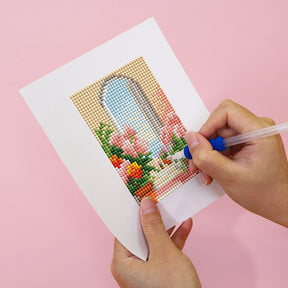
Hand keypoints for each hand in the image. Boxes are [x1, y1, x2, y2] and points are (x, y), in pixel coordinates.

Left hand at [111, 197, 200, 287]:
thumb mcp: (164, 253)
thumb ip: (154, 227)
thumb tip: (145, 205)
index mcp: (123, 263)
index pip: (124, 230)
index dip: (132, 212)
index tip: (139, 195)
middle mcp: (131, 266)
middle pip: (140, 234)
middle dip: (152, 217)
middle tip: (157, 198)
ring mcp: (146, 270)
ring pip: (154, 241)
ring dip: (166, 227)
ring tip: (172, 208)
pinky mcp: (160, 273)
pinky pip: (165, 251)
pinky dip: (174, 239)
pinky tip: (185, 224)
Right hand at [185, 100, 287, 226]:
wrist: (279, 204)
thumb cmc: (263, 193)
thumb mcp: (229, 177)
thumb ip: (207, 157)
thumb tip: (190, 138)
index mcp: (259, 131)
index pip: (227, 111)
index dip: (208, 125)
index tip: (198, 144)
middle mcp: (255, 128)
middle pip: (219, 124)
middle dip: (204, 145)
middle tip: (197, 165)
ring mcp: (250, 135)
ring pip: (217, 135)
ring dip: (207, 154)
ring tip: (206, 174)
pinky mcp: (245, 143)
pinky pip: (222, 143)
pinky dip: (213, 157)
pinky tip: (212, 172)